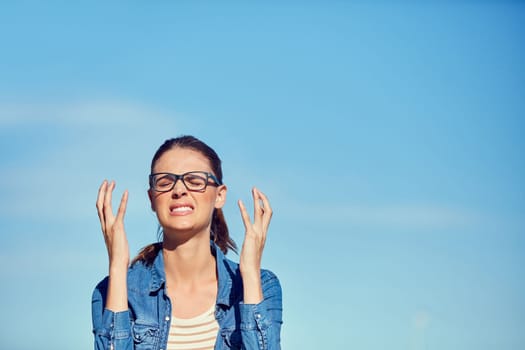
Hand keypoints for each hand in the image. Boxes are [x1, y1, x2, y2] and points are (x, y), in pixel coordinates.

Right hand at [96, 180, 129, 268]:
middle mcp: (105, 224)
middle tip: (107, 181)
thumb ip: (116, 234)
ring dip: (109, 193)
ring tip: (112, 183)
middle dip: (103, 192)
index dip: (102, 198)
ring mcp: (110, 226)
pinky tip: (126, 193)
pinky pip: (120, 212)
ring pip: (106, 205)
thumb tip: (118, 234)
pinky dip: (123, 201)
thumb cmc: (118, 254)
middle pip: (100, 204)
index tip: (105, 188)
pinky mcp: (118, 228)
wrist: (116, 263)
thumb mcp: (116, 240)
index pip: (100, 209)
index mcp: (104, 226)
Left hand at [238, 187, 271, 302]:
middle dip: (262, 198)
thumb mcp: (251, 248)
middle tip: (256, 189)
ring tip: (253, 190)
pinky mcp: (251, 236)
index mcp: (263, 233)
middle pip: (267, 211)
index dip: (264, 205)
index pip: (267, 215)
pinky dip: (244, 210)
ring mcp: (258, 233)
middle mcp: (263, 231)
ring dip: (257, 200)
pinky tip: (240, 202)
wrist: (251, 271)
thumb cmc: (249, 262)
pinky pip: (248, 220)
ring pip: (260, 212)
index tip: (259, 197)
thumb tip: (248, 238)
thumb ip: (251, 241)